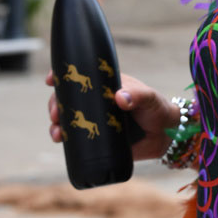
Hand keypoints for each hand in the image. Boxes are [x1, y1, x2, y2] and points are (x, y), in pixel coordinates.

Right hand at [45, 70, 179, 161]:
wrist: (165, 135)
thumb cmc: (157, 108)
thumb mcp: (148, 97)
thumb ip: (137, 95)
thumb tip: (119, 97)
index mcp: (105, 86)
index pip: (80, 76)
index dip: (61, 76)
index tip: (51, 80)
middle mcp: (95, 102)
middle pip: (66, 99)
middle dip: (54, 105)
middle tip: (55, 114)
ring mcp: (94, 120)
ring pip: (67, 119)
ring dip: (56, 124)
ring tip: (57, 132)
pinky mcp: (96, 140)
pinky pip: (75, 139)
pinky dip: (64, 139)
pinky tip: (60, 140)